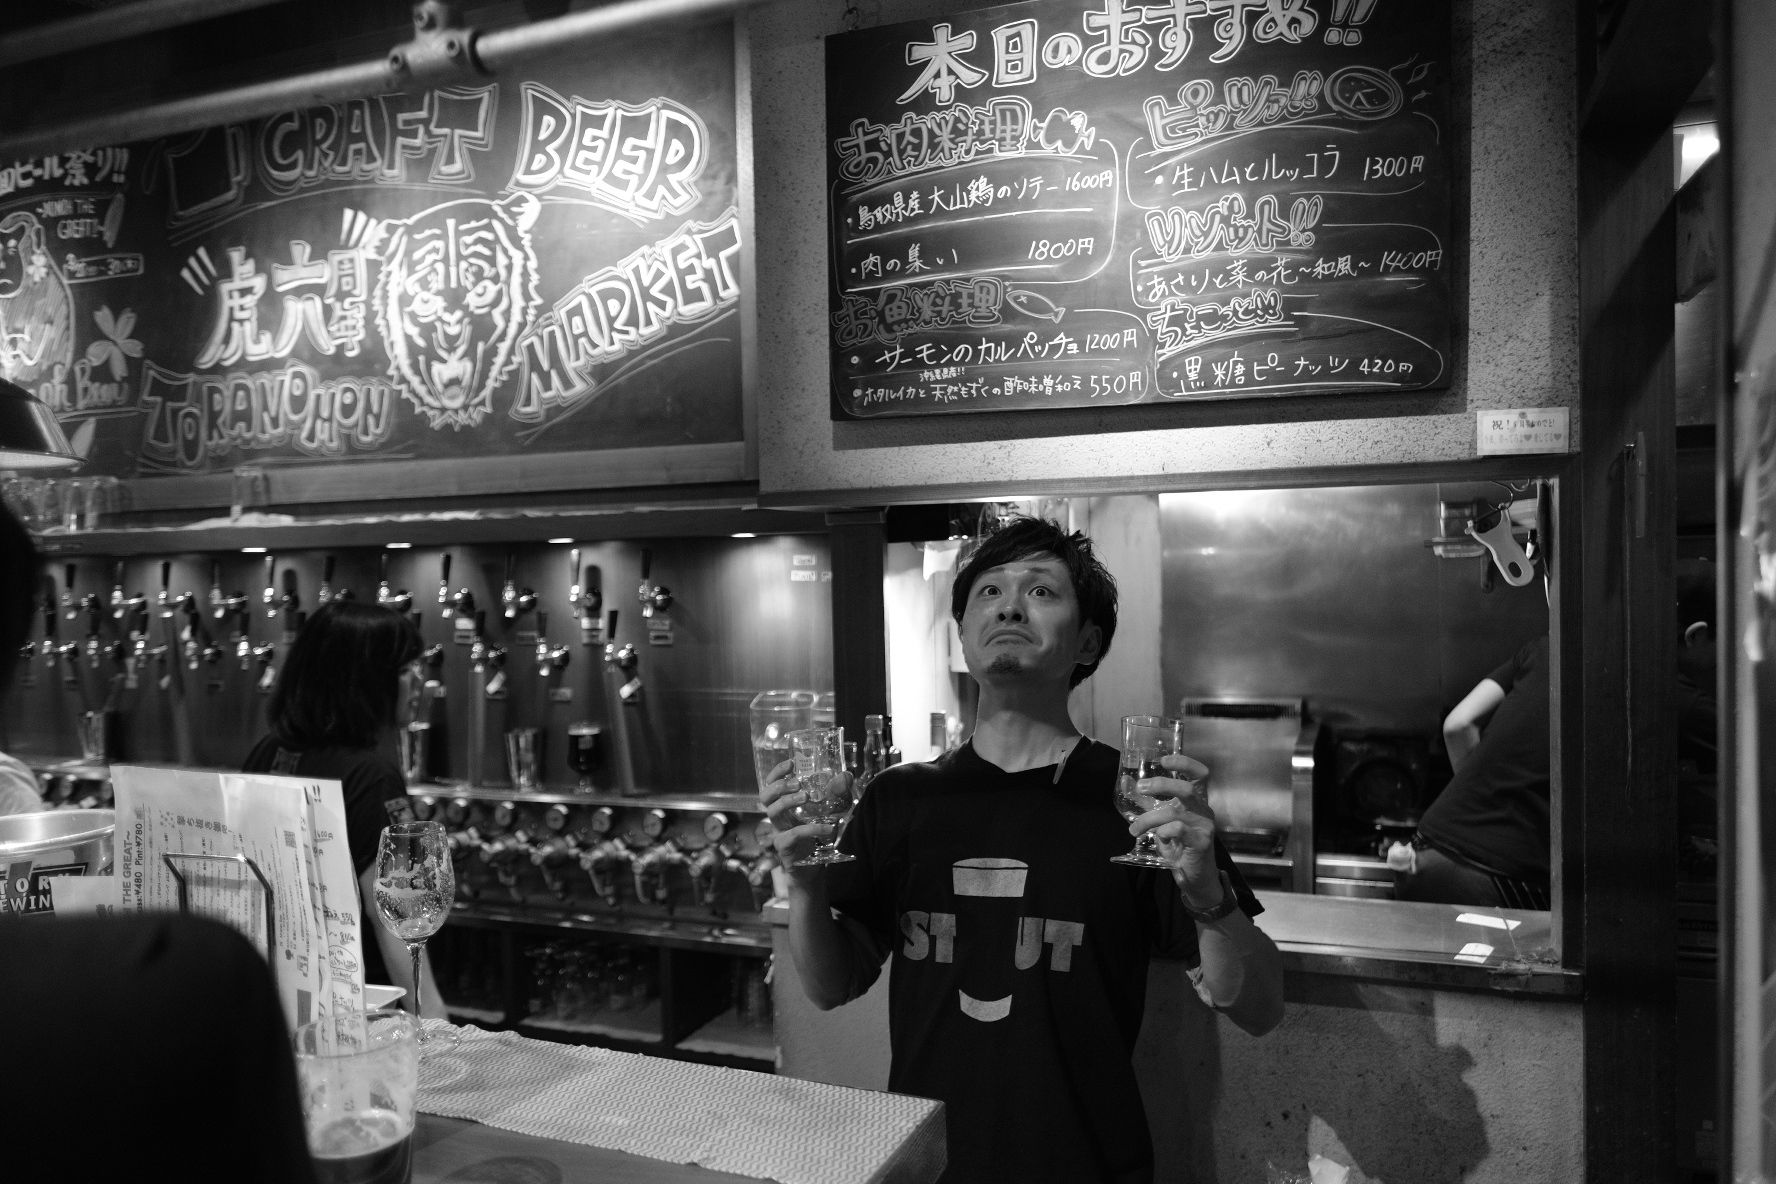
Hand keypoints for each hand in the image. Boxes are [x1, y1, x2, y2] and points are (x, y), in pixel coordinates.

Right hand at [757, 758, 848, 873]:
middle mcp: (778, 818)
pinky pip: (793, 834)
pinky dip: (812, 829)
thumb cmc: (817, 837)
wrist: (814, 868)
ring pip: (773, 812)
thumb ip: (837, 794)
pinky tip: (828, 828)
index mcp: (784, 806)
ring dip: (788, 801)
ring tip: (806, 797)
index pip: (771, 785)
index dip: (776, 773)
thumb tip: (847, 775)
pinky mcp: (784, 847)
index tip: (790, 763)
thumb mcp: (830, 812)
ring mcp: (779, 832)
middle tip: (797, 783)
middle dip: (778, 786)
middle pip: (765, 797)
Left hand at [1128, 752, 1220, 901]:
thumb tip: (1126, 782)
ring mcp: (1205, 826)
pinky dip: (1163, 832)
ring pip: (1174, 812)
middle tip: (1141, 787)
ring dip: (1148, 819)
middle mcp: (1204, 810)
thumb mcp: (1161, 820)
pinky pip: (1178, 829)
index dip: (1185, 763)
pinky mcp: (1202, 842)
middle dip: (1162, 784)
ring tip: (1134, 829)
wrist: (1193, 876)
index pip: (1200, 774)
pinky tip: (1158, 838)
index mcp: (1197, 800)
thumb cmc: (1179, 844)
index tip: (1163, 760)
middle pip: (1187, 788)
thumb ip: (1147, 802)